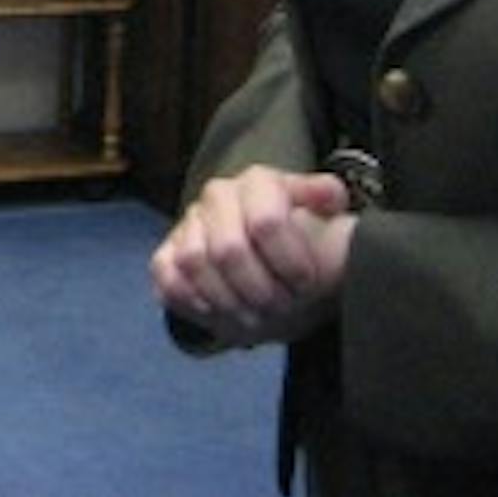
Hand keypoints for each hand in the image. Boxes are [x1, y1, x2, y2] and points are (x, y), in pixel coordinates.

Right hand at [150, 167, 357, 347]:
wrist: (270, 261)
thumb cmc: (299, 244)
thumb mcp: (326, 221)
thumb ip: (328, 203)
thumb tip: (330, 197)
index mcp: (258, 181)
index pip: (267, 221)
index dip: (289, 263)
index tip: (306, 284)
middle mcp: (218, 195)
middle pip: (228, 249)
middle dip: (260, 290)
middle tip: (281, 308)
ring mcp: (188, 223)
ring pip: (194, 262)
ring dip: (229, 300)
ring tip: (256, 315)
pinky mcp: (167, 254)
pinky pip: (168, 279)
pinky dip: (194, 301)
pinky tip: (221, 312)